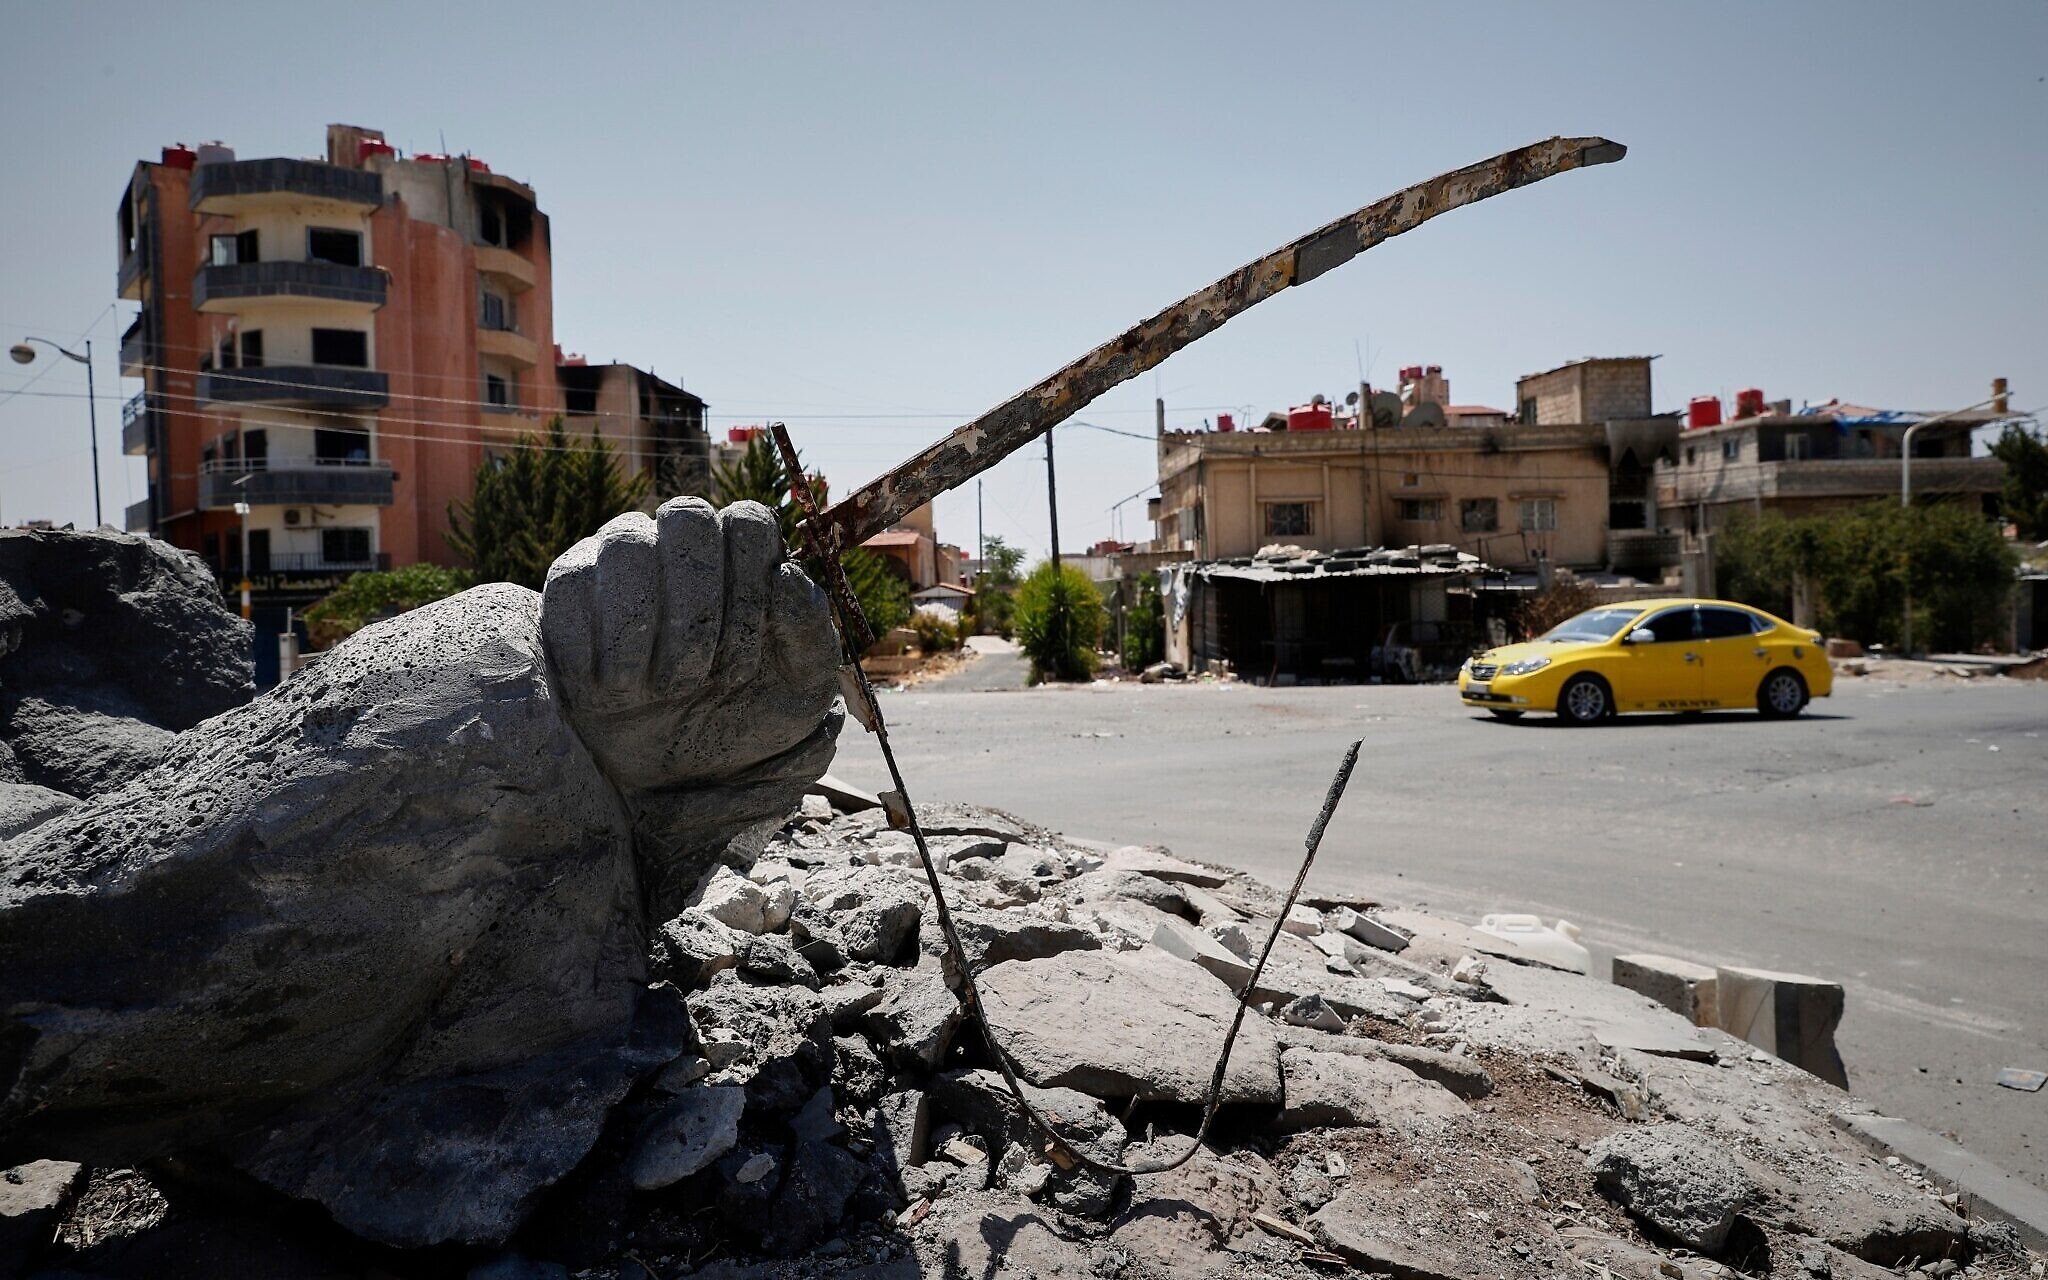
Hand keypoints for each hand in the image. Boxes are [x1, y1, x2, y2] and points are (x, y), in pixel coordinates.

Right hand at [542, 498, 841, 912]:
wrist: (677, 775)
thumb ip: (809, 631)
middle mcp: (681, 545)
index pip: (747, 521)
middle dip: (698, 602)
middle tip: (698, 676)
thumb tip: (784, 574)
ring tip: (655, 689)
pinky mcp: (569, 592)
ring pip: (627, 540)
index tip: (745, 660)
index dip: (748, 587)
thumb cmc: (747, 718)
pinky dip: (592, 646)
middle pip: (687, 516)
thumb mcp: (801, 690)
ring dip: (644, 621)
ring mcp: (620, 560)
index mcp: (744, 558)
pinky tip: (612, 691)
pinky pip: (569, 585)